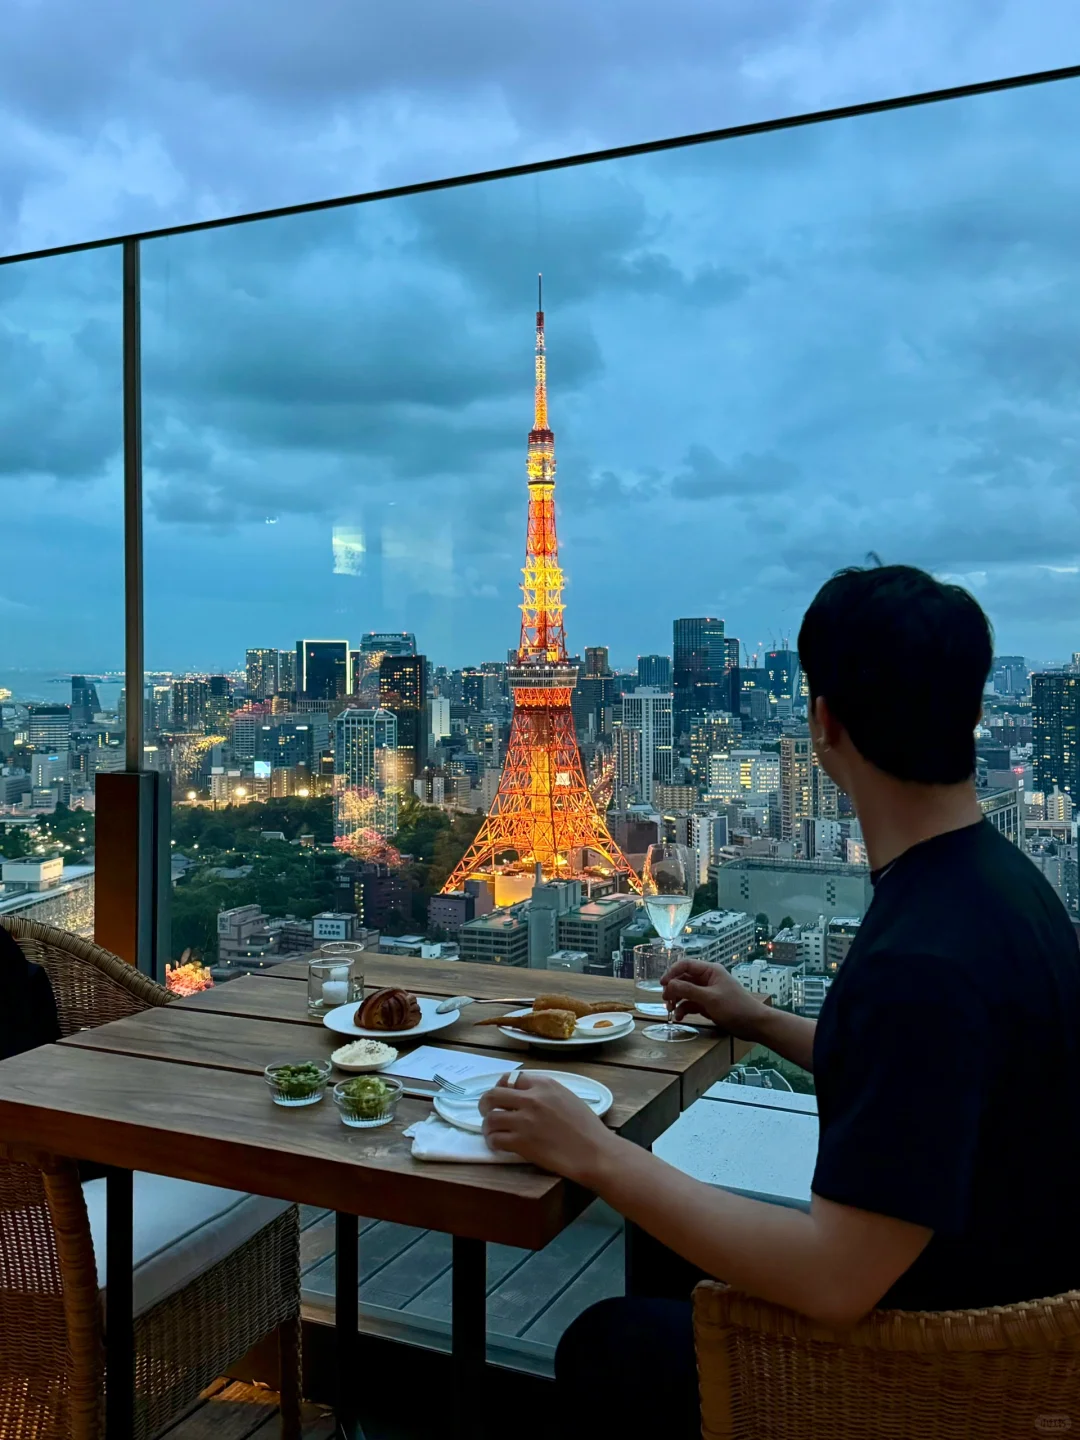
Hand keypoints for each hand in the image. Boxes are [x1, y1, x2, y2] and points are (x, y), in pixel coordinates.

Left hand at [479, 1073, 620, 1183]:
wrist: (594, 1152)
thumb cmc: (587, 1127)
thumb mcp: (568, 1098)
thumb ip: (546, 1094)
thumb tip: (527, 1096)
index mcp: (545, 1085)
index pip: (513, 1079)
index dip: (503, 1087)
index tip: (502, 1096)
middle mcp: (531, 1099)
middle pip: (494, 1095)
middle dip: (485, 1103)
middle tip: (486, 1111)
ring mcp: (524, 1121)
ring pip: (490, 1118)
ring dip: (487, 1126)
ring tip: (491, 1132)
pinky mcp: (521, 1142)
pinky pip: (496, 1139)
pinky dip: (493, 1142)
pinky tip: (497, 1145)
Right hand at [662, 958, 765, 1037]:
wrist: (754, 1024)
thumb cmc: (735, 1007)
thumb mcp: (710, 998)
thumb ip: (688, 990)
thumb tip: (669, 985)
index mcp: (710, 971)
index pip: (686, 965)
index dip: (672, 972)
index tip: (662, 984)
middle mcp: (707, 979)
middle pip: (683, 979)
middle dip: (673, 989)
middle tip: (665, 1001)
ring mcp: (707, 993)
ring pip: (686, 992)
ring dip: (676, 1000)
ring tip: (670, 1011)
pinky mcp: (708, 1005)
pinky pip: (691, 1004)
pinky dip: (684, 1009)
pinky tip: (679, 1018)